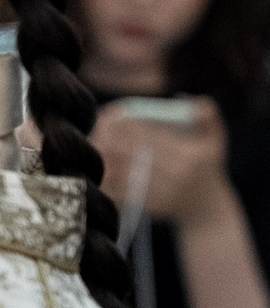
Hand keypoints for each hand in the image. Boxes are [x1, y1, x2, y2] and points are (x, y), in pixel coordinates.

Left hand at [95, 98, 232, 230]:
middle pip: (135, 155)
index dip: (132, 127)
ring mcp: (161, 193)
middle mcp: (175, 176)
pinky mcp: (148, 206)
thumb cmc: (208, 168)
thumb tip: (181, 97)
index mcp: (189, 157)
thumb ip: (207, 114)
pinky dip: (108, 182)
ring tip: (92, 146)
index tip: (115, 115)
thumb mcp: (216, 140)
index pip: (154, 138)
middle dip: (114, 141)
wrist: (206, 210)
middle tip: (97, 129)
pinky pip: (122, 193)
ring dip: (106, 161)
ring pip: (125, 175)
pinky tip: (95, 171)